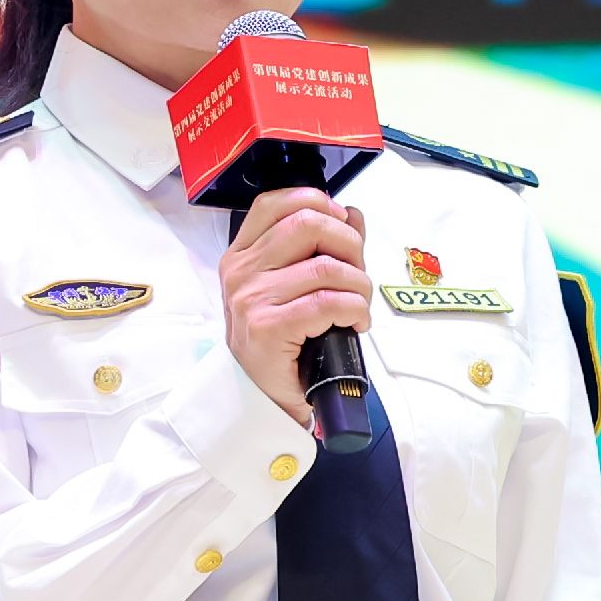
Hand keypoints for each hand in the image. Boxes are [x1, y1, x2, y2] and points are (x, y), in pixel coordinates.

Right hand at [219, 191, 372, 432]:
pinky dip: (355, 309)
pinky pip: (329, 302)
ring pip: (326, 267)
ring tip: (358, 304)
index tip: (341, 222)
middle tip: (356, 271)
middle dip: (349, 244)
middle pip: (307, 224)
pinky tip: (356, 322)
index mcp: (241, 255)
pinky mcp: (269, 327)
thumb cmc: (280, 343)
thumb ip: (320, 247)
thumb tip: (352, 215)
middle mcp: (241, 271)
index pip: (274, 203)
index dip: (316, 202)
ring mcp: (251, 299)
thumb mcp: (291, 288)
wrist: (261, 398)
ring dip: (359, 285)